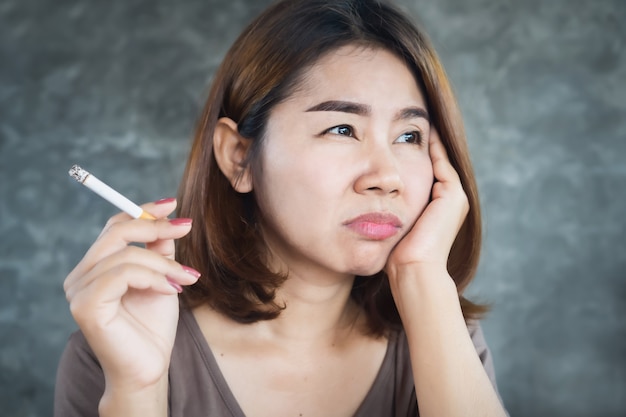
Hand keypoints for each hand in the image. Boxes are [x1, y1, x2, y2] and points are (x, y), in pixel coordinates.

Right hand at [63, 198, 199, 390]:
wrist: (150, 367)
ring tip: (186, 278)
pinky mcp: (86, 306)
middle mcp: (80, 276)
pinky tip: (170, 291)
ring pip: (126, 255)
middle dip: (155, 227)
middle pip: (116, 232)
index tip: (172, 204)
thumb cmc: (153, 326)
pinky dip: (153, 278)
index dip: (142, 211)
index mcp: (94, 267)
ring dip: (164, 264)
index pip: (114, 227)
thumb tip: (170, 218)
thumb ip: (159, 249)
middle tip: (186, 228)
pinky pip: (123, 275)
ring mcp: (78, 291)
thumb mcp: (161, 277)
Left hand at [386, 129, 468, 279]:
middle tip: (407, 126)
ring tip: (414, 122)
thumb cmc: (397, 257)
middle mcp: (450, 203)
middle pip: (434, 166)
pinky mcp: (452, 194)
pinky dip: (432, 146)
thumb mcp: (391, 229)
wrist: (414, 270)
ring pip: (440, 161)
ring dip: (427, 142)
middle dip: (421, 147)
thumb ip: (387, 214)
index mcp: (438, 211)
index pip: (426, 176)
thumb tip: (363, 203)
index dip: (411, 159)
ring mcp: (454, 198)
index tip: (396, 142)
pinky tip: (419, 130)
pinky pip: (440, 161)